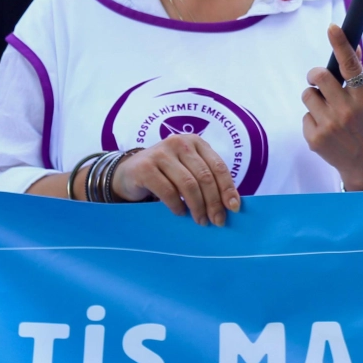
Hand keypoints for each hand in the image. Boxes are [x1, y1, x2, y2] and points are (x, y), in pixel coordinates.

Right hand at [110, 135, 240, 225]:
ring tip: (200, 220)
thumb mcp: (188, 169)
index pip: (218, 166)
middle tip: (217, 221)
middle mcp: (180, 143)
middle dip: (214, 202)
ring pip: (188, 184)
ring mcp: (161, 153)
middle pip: (205, 177)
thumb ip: (206, 179)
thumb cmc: (166, 173)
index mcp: (196, 142)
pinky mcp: (145, 167)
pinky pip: (168, 191)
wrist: (129, 172)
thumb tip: (231, 203)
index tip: (233, 208)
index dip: (227, 188)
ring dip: (197, 207)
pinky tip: (180, 213)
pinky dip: (177, 205)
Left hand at [304, 25, 362, 189]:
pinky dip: (313, 118)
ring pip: (308, 95)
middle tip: (320, 80)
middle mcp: (347, 110)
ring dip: (314, 98)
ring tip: (327, 110)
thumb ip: (361, 76)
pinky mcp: (315, 138)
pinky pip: (305, 115)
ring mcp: (330, 125)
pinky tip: (326, 128)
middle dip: (316, 74)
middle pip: (319, 75)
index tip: (333, 27)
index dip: (341, 44)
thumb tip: (354, 47)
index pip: (351, 65)